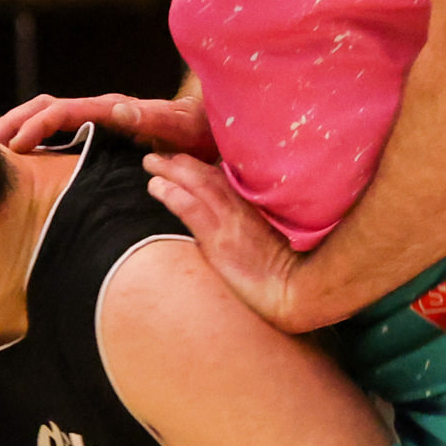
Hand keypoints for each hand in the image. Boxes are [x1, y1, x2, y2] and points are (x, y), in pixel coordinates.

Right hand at [0, 89, 210, 157]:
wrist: (210, 130)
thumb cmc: (197, 134)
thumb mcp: (179, 128)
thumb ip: (151, 119)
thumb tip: (116, 109)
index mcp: (112, 109)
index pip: (62, 110)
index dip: (36, 124)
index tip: (15, 145)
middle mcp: (100, 110)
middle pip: (44, 107)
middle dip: (13, 123)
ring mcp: (97, 120)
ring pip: (46, 115)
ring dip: (17, 128)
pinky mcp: (98, 132)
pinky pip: (57, 130)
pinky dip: (33, 137)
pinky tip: (19, 158)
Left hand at [140, 152, 332, 330]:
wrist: (295, 291)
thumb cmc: (285, 274)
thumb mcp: (271, 242)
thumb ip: (252, 227)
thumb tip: (233, 228)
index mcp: (255, 207)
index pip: (224, 180)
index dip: (201, 168)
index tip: (181, 160)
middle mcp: (243, 207)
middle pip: (208, 176)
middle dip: (182, 162)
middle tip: (158, 154)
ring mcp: (231, 220)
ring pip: (197, 185)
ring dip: (170, 171)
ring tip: (150, 162)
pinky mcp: (220, 238)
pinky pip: (191, 208)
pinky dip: (172, 194)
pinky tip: (155, 186)